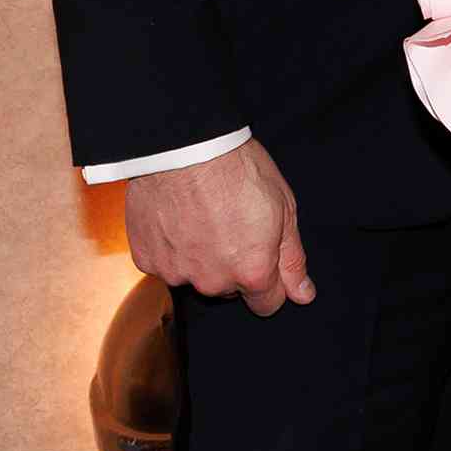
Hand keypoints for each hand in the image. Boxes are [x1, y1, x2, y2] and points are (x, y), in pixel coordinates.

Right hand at [124, 138, 314, 317]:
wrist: (185, 146)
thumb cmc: (238, 168)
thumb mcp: (284, 208)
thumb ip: (292, 259)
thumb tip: (303, 295)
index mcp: (252, 272)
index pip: (267, 304)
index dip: (270, 281)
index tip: (263, 254)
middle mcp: (213, 282)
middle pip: (229, 289)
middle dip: (234, 265)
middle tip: (231, 222)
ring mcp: (176, 273)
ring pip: (196, 276)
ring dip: (201, 256)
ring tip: (202, 215)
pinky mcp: (147, 260)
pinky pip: (165, 263)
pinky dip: (171, 246)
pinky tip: (176, 216)